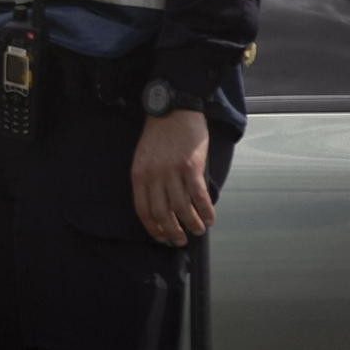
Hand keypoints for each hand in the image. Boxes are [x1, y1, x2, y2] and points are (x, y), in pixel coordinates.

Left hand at [131, 109, 213, 246]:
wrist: (173, 109)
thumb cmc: (159, 134)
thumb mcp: (144, 157)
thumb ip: (149, 180)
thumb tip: (162, 205)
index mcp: (139, 174)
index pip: (143, 210)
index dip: (153, 228)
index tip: (161, 237)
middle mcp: (154, 176)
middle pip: (163, 213)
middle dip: (172, 232)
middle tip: (180, 240)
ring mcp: (172, 171)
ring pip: (182, 208)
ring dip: (191, 224)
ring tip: (197, 230)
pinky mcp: (191, 166)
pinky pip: (199, 196)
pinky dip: (205, 211)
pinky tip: (209, 218)